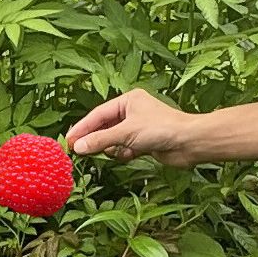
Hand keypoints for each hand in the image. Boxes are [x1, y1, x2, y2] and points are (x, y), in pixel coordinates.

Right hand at [67, 89, 207, 165]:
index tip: (68, 140)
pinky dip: (124, 154)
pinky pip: (124, 149)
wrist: (189, 142)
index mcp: (128, 101)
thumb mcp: (126, 133)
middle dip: (95, 140)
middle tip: (78, 151)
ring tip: (113, 152)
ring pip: (113, 140)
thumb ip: (100, 140)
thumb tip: (78, 147)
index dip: (82, 128)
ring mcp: (138, 128)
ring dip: (112, 148)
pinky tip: (129, 155)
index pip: (98, 115)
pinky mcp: (144, 143)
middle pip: (104, 128)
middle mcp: (132, 112)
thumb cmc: (161, 129)